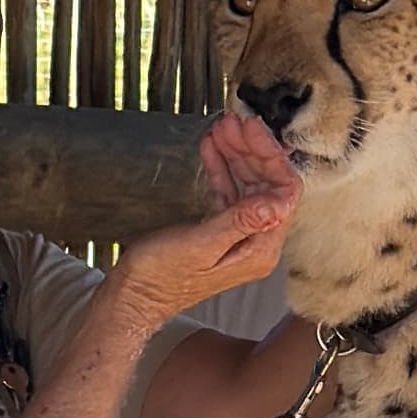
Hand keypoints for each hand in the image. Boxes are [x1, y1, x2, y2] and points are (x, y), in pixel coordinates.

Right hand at [120, 110, 296, 312]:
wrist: (133, 295)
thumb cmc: (162, 275)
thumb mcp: (202, 244)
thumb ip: (240, 221)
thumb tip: (278, 203)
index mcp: (260, 249)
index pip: (283, 193)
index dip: (270, 157)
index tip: (252, 130)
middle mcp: (256, 243)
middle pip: (267, 185)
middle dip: (252, 150)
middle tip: (233, 122)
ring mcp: (238, 237)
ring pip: (247, 185)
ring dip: (236, 155)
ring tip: (221, 128)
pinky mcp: (218, 231)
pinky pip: (228, 193)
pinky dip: (222, 168)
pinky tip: (211, 147)